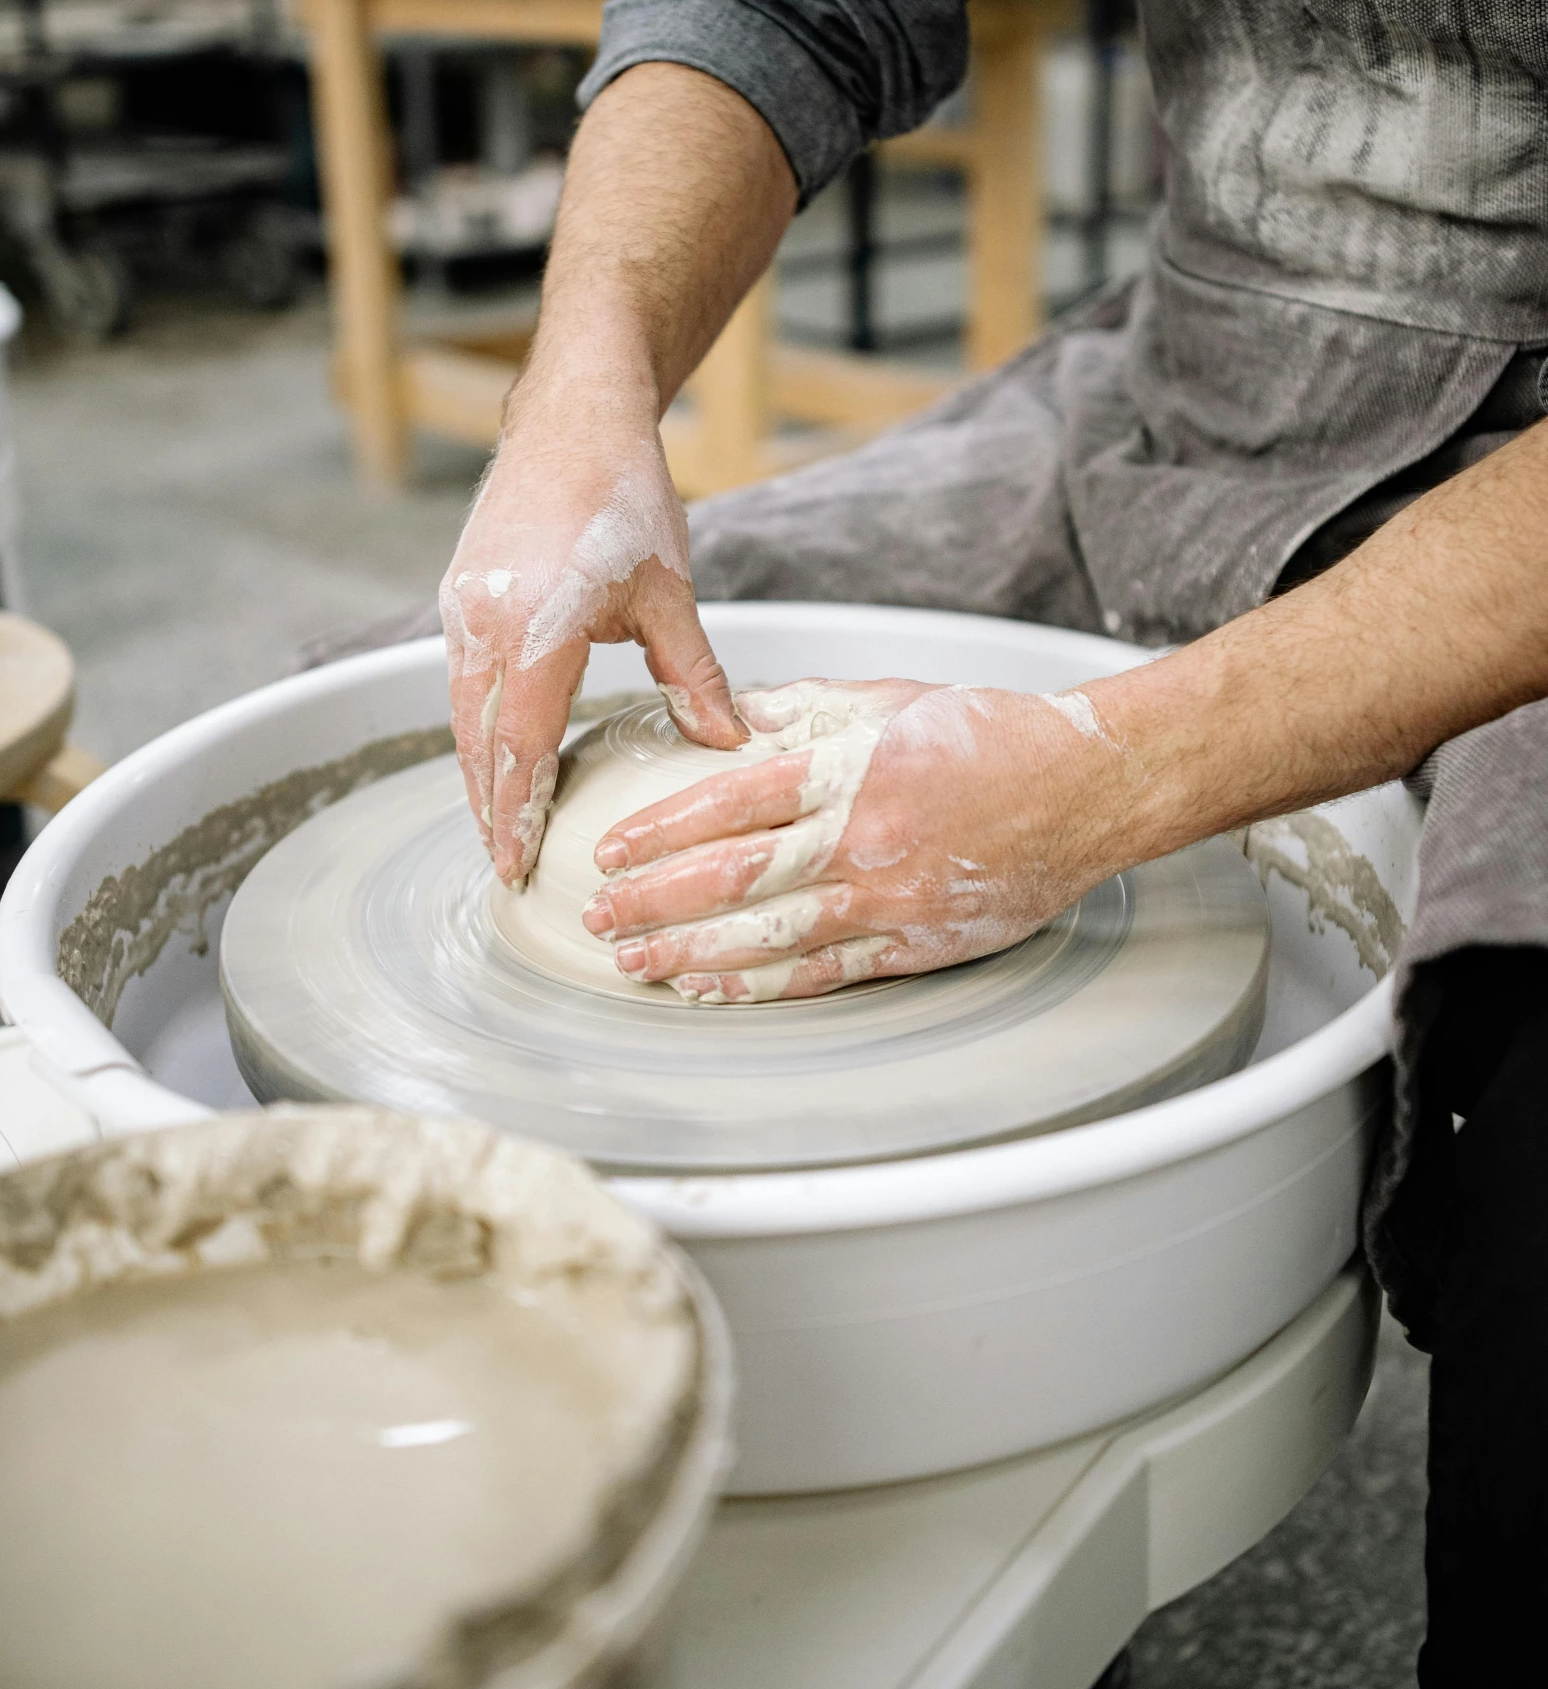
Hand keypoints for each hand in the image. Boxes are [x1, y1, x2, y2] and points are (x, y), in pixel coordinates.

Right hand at [441, 403, 745, 887]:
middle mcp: (485, 625)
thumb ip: (695, 676)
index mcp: (537, 630)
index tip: (518, 864)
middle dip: (488, 810)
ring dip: (477, 773)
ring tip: (496, 826)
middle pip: (478, 743)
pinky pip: (461, 680)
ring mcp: (463, 609)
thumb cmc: (624, 496)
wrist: (572, 418)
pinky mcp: (460, 596)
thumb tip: (731, 743)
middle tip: (502, 868)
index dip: (520, 812)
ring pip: (462, 714)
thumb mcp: (670, 593)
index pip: (522, 747)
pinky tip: (495, 754)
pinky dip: (476, 727)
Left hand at [579, 677, 1128, 1000]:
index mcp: (851, 768)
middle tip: (601, 915)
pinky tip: (709, 989)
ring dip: (691, 952)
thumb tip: (734, 717)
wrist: (1086, 787)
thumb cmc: (992, 736)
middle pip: (734, 876)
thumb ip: (809, 711)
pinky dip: (758, 985)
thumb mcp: (891, 699)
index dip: (663, 830)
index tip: (614, 849)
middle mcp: (862, 836)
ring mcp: (888, 896)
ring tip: (636, 962)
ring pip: (768, 935)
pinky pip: (822, 972)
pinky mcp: (914, 942)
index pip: (731, 801)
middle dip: (656, 900)